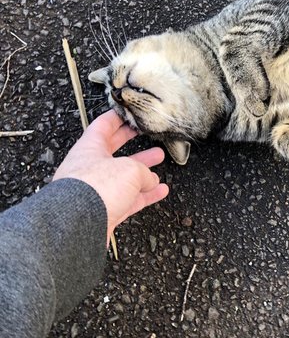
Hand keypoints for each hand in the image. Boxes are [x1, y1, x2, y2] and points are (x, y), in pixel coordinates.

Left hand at [53, 110, 168, 243]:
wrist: (78, 225)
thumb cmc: (94, 190)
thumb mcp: (129, 169)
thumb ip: (143, 171)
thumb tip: (150, 180)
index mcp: (90, 148)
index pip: (103, 126)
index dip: (118, 117)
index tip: (129, 112)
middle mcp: (91, 167)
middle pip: (115, 150)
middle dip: (133, 142)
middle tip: (144, 133)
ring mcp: (98, 190)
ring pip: (124, 176)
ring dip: (143, 169)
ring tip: (159, 161)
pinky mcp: (104, 210)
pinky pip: (129, 199)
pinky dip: (146, 195)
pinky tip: (160, 191)